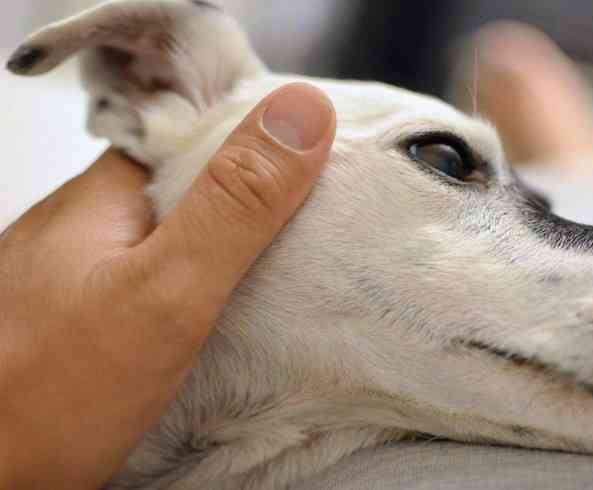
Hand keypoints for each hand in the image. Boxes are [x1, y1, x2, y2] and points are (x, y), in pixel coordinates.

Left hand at [0, 83, 335, 489]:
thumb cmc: (52, 394)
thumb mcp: (167, 291)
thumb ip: (234, 206)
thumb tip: (302, 113)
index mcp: (105, 194)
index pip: (198, 133)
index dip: (263, 141)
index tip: (326, 158)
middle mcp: (91, 224)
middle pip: (193, 186)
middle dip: (257, 199)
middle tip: (326, 221)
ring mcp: (87, 272)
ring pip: (179, 235)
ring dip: (234, 247)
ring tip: (297, 265)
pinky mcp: (92, 318)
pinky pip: (162, 279)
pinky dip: (205, 287)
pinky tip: (233, 310)